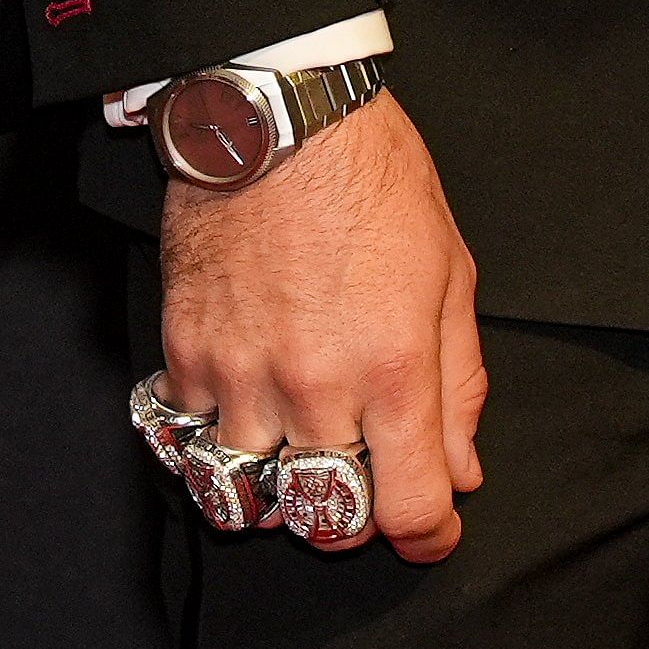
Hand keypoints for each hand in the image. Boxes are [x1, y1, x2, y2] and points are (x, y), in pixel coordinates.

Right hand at [154, 94, 488, 564]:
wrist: (277, 113)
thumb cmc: (369, 176)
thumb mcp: (449, 270)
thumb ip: (458, 381)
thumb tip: (463, 466)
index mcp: (394, 367)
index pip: (409, 507)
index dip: (428, 535)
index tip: (431, 528)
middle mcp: (316, 386)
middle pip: (327, 519)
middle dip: (352, 519)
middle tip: (362, 483)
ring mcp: (242, 375)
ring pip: (250, 495)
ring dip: (277, 485)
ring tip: (294, 448)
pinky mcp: (185, 354)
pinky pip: (194, 439)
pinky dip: (218, 436)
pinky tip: (242, 401)